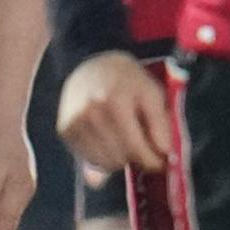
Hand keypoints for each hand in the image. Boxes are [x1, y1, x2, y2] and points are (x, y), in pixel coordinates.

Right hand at [56, 53, 171, 173]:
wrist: (92, 66)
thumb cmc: (127, 80)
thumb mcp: (152, 93)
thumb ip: (160, 123)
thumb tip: (164, 153)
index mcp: (115, 102)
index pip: (135, 147)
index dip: (151, 160)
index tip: (161, 163)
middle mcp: (90, 114)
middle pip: (120, 158)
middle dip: (136, 158)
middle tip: (144, 147)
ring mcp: (74, 123)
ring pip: (104, 164)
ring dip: (120, 159)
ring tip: (126, 141)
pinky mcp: (64, 130)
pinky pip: (88, 159)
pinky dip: (103, 157)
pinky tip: (110, 140)